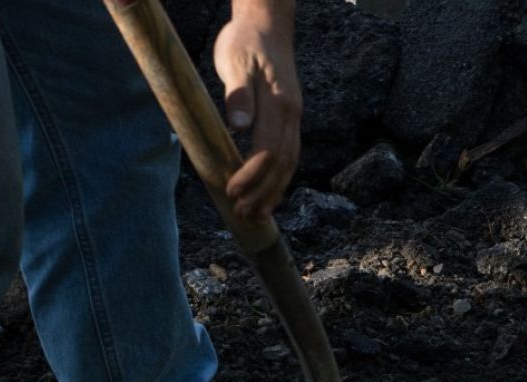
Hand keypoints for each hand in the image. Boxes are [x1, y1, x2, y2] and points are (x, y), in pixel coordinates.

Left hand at [214, 0, 299, 222]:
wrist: (266, 24)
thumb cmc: (244, 41)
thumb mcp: (234, 61)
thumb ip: (237, 93)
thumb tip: (240, 125)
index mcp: (279, 103)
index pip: (268, 150)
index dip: (251, 175)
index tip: (232, 190)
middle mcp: (292, 113)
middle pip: (283, 163)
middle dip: (264, 192)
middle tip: (243, 213)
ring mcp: (294, 116)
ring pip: (290, 162)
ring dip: (275, 190)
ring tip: (257, 213)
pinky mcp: (289, 116)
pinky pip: (289, 153)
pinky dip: (281, 177)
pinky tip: (269, 191)